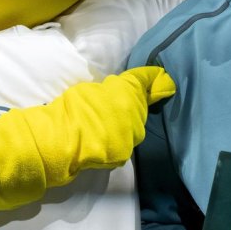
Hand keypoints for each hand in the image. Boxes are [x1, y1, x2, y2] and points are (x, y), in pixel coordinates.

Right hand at [28, 66, 175, 179]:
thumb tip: (114, 95)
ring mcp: (133, 134)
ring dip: (124, 126)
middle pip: (139, 107)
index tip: (163, 76)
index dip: (154, 77)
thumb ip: (110, 91)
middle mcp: (138, 111)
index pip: (146, 79)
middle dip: (130, 107)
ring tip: (106, 127)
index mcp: (129, 90)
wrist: (68, 136)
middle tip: (112, 108)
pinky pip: (123, 144)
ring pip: (133, 128)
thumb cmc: (76, 106)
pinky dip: (115, 142)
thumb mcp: (93, 88)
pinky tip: (102, 142)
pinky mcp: (126, 153)